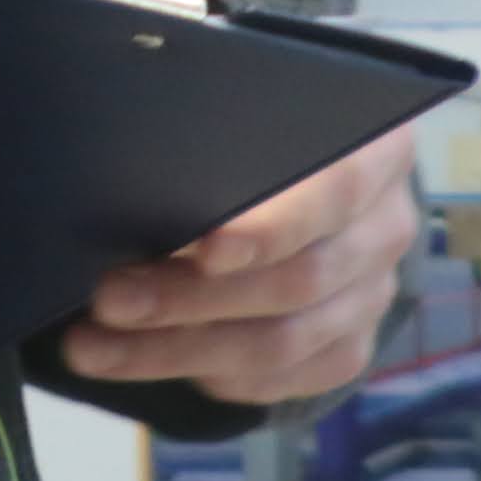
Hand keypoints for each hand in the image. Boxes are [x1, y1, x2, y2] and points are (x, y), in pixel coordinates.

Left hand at [53, 124, 417, 405]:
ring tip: (95, 344)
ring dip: (176, 348)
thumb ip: (210, 122)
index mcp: (376, 149)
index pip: (337, 191)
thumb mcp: (243, 100)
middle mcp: (385, 228)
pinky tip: (138, 362)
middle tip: (108, 297)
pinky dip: (205, 375)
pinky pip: (277, 380)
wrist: (305, 170)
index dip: (272, 227)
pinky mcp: (345, 349)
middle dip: (190, 297)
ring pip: (277, 344)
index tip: (203, 249)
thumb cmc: (256, 124)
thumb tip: (132, 159)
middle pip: (297, 281)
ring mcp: (371, 296)